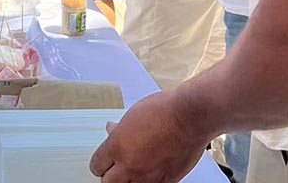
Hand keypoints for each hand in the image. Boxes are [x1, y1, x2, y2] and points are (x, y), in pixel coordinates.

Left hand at [89, 91, 209, 182]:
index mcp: (116, 147)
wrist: (190, 117)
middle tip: (114, 168)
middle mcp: (129, 165)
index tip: (103, 161)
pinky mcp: (166, 181)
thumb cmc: (165, 111)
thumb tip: (112, 130)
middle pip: (107, 182)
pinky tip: (150, 172)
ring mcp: (148, 176)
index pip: (96, 165)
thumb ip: (120, 129)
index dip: (100, 162)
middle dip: (110, 175)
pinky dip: (148, 181)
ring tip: (133, 171)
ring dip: (127, 180)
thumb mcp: (133, 115)